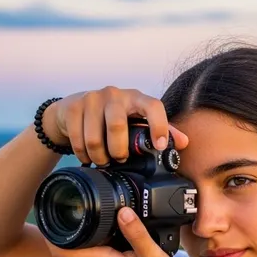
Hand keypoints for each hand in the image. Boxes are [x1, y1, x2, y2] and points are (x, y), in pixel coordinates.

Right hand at [42, 86, 188, 165]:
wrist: (74, 108)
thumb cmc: (112, 117)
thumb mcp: (136, 121)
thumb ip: (160, 130)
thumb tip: (183, 143)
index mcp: (135, 98)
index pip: (153, 106)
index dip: (159, 126)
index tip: (159, 146)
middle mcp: (114, 95)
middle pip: (117, 126)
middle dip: (118, 151)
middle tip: (119, 160)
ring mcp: (92, 99)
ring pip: (95, 137)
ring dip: (99, 157)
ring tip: (102, 161)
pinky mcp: (73, 107)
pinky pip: (77, 139)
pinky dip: (83, 154)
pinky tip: (87, 157)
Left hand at [45, 206, 186, 256]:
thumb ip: (137, 233)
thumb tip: (122, 211)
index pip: (62, 253)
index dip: (51, 236)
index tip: (50, 218)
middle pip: (70, 249)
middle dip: (67, 229)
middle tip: (71, 207)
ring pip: (84, 251)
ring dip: (84, 235)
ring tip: (91, 214)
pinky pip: (97, 255)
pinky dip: (98, 242)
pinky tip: (112, 232)